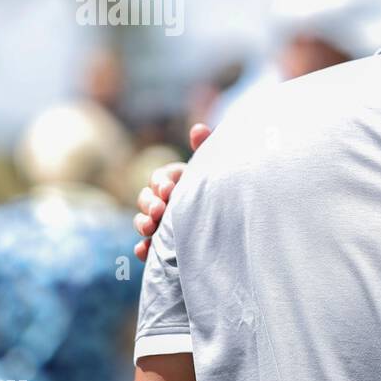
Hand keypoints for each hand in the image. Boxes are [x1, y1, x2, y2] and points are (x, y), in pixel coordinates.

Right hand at [133, 123, 210, 259]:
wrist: (238, 223)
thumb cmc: (223, 188)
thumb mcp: (216, 169)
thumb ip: (206, 149)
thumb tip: (198, 128)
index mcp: (178, 181)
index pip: (161, 178)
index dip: (161, 182)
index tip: (169, 189)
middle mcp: (167, 201)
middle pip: (147, 198)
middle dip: (150, 203)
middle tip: (160, 209)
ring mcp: (163, 222)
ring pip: (144, 221)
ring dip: (142, 223)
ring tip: (149, 228)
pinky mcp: (165, 244)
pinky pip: (148, 247)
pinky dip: (143, 249)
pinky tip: (143, 252)